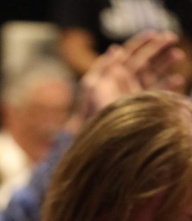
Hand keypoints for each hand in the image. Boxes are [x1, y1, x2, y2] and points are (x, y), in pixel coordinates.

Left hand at [69, 30, 183, 129]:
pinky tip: (178, 79)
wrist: (96, 136)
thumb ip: (106, 67)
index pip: (130, 54)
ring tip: (179, 55)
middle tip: (173, 38)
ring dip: (166, 63)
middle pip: (145, 61)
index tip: (155, 33)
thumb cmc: (91, 113)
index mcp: (113, 75)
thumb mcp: (93, 86)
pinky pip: (158, 93)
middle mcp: (125, 83)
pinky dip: (169, 86)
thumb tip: (115, 48)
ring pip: (153, 74)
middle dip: (159, 49)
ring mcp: (134, 95)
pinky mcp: (142, 107)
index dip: (142, 42)